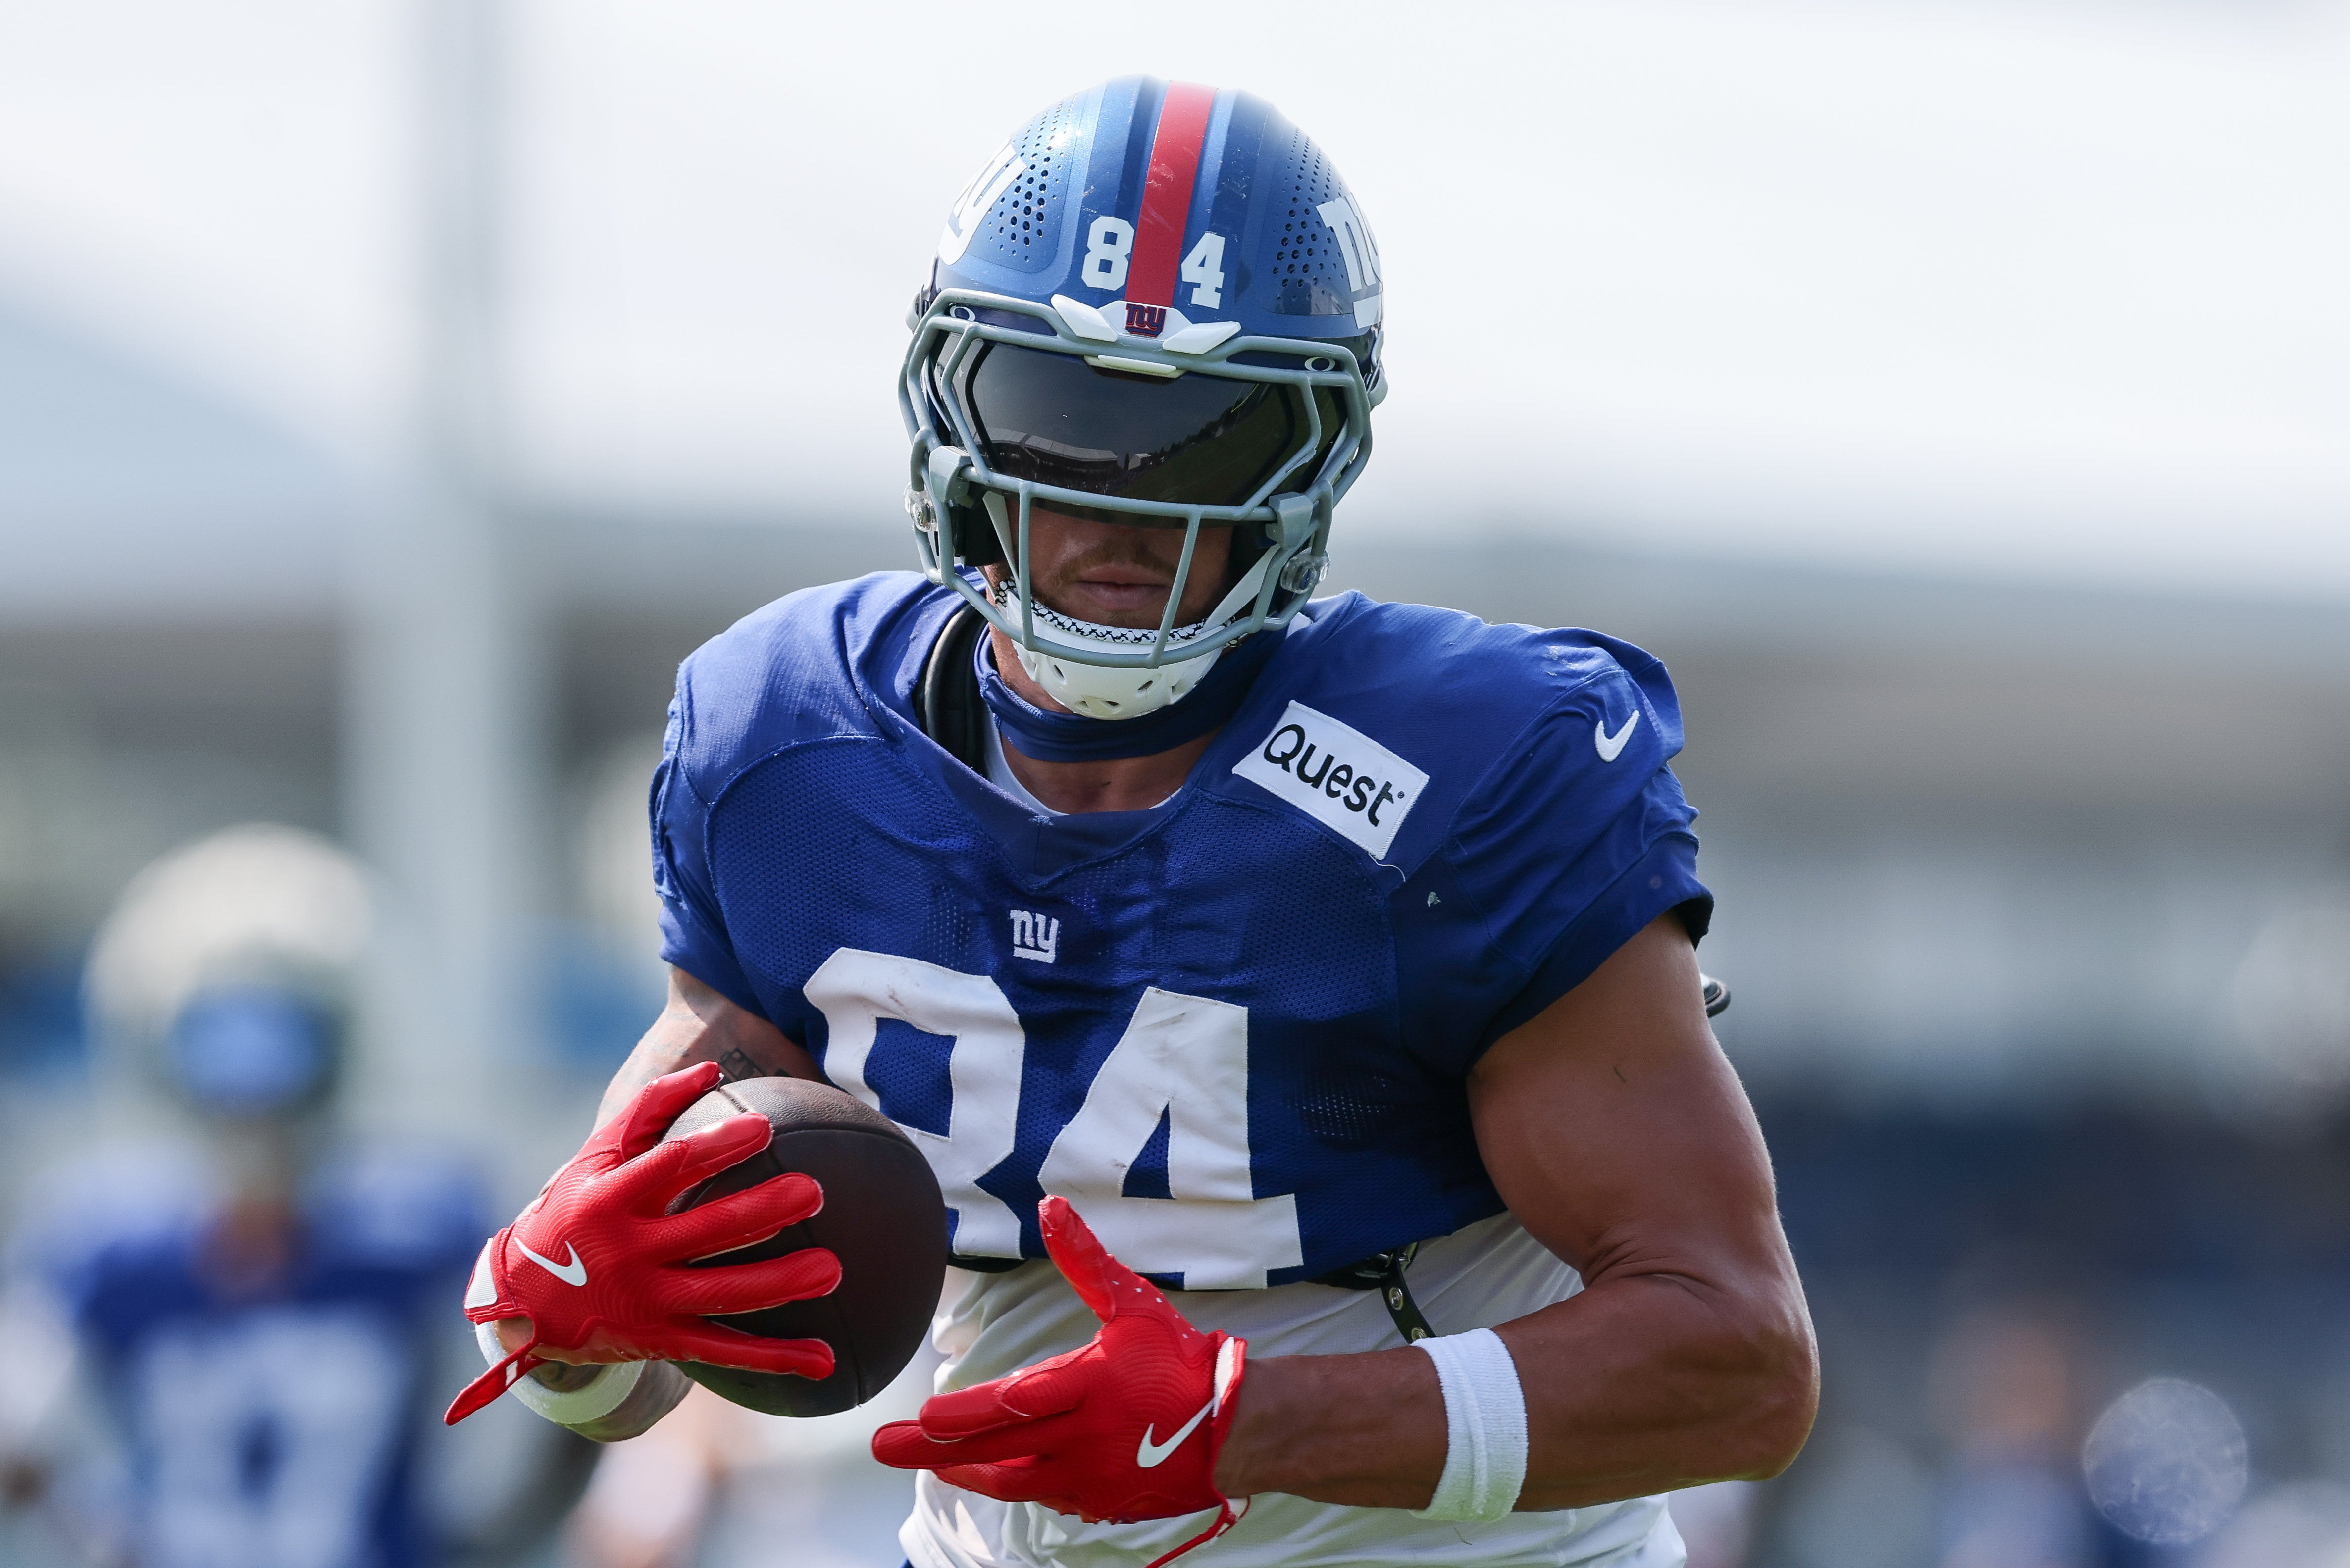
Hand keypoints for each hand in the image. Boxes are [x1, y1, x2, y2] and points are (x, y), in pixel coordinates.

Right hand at [444, 1062, 840, 1423]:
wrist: (521, 1301)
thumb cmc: (572, 1211)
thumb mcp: (594, 1158)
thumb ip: (649, 1109)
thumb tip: (712, 1067)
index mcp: (610, 1201)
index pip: (669, 1167)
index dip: (716, 1147)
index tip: (764, 1128)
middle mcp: (628, 1253)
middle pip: (706, 1230)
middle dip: (763, 1211)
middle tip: (813, 1192)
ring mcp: (646, 1302)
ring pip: (722, 1294)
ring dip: (780, 1284)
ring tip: (833, 1270)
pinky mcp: (662, 1341)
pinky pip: (724, 1350)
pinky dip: (774, 1357)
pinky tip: (824, 1358)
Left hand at [872, 1198, 1246, 1566]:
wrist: (1233, 1427)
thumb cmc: (1178, 1358)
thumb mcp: (1131, 1302)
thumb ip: (1084, 1259)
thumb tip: (1049, 1207)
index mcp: (1091, 1386)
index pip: (1017, 1403)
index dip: (966, 1413)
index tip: (922, 1416)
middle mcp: (1085, 1439)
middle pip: (998, 1449)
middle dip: (933, 1449)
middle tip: (883, 1448)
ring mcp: (1091, 1478)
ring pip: (1013, 1481)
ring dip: (966, 1470)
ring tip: (927, 1462)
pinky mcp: (1099, 1503)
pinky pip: (1044, 1496)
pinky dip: (1013, 1482)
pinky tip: (992, 1471)